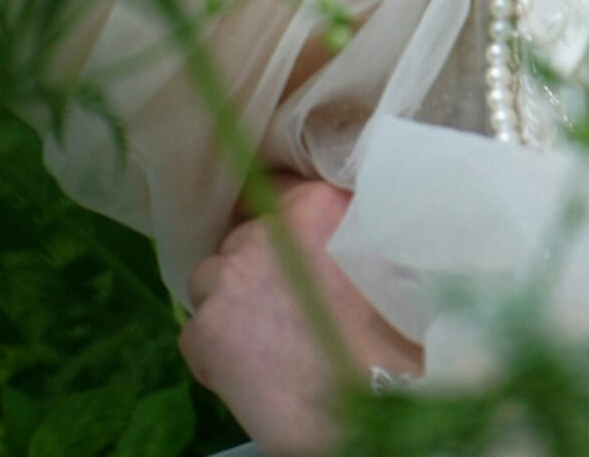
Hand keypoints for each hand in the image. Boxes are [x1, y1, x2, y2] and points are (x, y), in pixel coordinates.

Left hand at [180, 177, 419, 456]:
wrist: (376, 398)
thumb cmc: (391, 335)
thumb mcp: (374, 253)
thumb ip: (337, 231)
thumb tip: (314, 241)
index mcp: (313, 204)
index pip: (273, 190)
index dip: (278, 228)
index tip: (287, 252)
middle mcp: (265, 230)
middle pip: (239, 241)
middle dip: (253, 271)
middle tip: (283, 308)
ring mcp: (230, 276)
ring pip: (210, 282)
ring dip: (229, 307)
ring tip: (263, 344)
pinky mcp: (206, 328)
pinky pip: (196, 334)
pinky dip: (214, 355)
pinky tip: (251, 375)